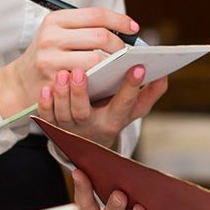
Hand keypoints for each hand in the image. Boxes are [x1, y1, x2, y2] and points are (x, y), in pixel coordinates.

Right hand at [0, 6, 139, 118]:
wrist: (20, 81)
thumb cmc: (49, 54)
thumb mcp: (59, 32)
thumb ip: (86, 27)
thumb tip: (125, 28)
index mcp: (55, 20)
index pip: (96, 15)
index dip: (120, 20)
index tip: (133, 28)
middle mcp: (51, 37)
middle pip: (100, 36)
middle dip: (120, 45)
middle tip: (127, 52)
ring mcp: (51, 60)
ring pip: (96, 60)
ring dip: (113, 64)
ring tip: (120, 65)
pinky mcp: (54, 81)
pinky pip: (87, 79)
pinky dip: (101, 78)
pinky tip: (108, 78)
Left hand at [33, 65, 167, 148]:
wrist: (87, 143)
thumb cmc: (112, 116)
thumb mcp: (133, 110)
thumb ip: (150, 93)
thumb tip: (164, 74)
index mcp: (114, 120)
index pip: (124, 104)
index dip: (132, 87)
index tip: (138, 66)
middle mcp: (91, 126)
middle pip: (83, 112)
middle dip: (80, 93)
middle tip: (80, 71)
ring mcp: (70, 127)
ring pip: (63, 113)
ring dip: (62, 94)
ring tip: (63, 74)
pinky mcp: (53, 124)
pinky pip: (46, 116)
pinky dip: (45, 103)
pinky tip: (46, 88)